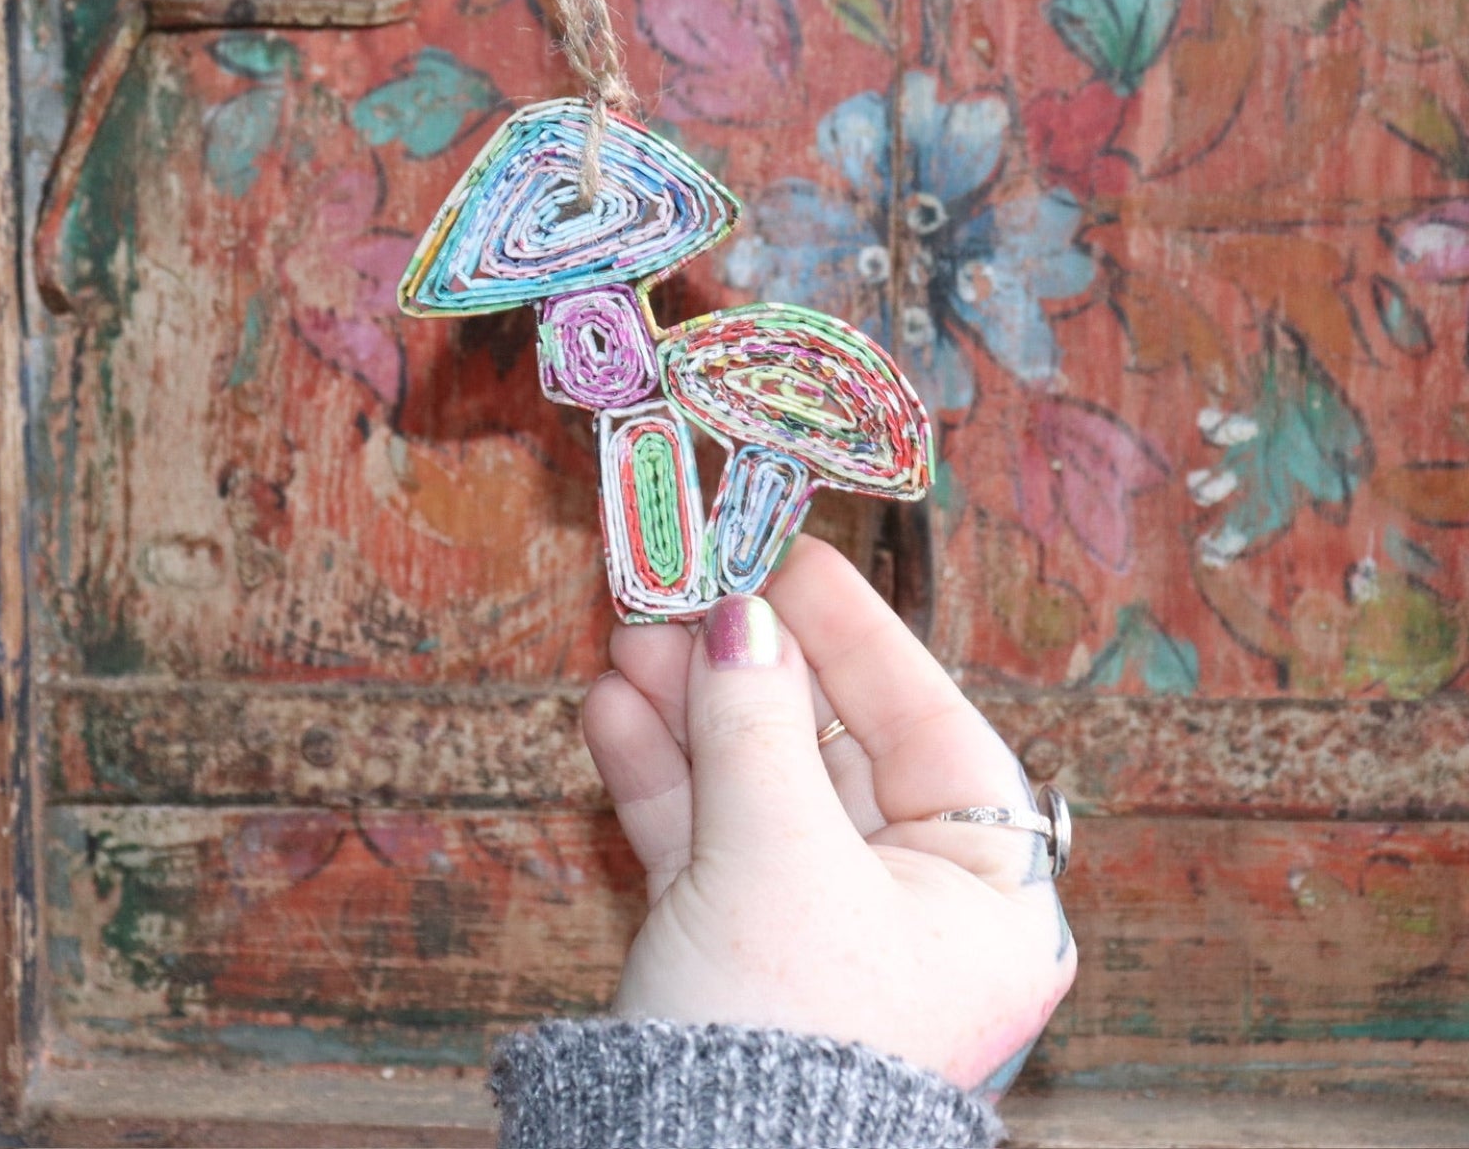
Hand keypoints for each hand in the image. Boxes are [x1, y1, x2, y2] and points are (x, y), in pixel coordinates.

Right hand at [582, 535, 1075, 1098]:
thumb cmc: (784, 1038)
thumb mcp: (774, 856)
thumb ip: (756, 723)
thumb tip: (740, 617)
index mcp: (981, 894)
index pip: (928, 722)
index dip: (856, 634)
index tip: (792, 559)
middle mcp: (910, 905)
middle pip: (829, 744)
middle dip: (748, 666)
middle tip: (686, 591)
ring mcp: (819, 923)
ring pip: (757, 781)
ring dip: (691, 708)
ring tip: (631, 638)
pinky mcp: (739, 946)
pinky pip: (707, 836)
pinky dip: (661, 775)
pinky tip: (615, 712)